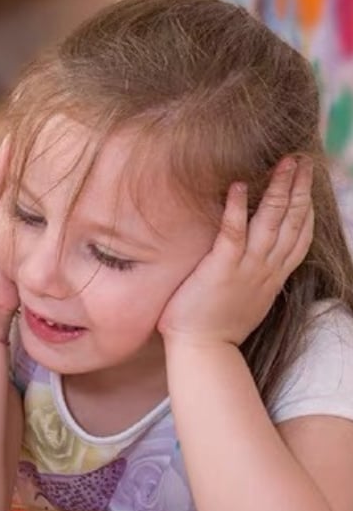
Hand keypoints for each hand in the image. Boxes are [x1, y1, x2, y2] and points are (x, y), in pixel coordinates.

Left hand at [159, 157, 313, 346]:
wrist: (203, 351)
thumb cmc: (217, 327)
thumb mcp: (247, 300)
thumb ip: (255, 279)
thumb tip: (255, 267)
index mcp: (273, 276)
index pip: (299, 236)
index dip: (307, 207)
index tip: (309, 183)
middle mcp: (266, 269)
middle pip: (292, 221)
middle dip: (300, 188)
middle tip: (303, 159)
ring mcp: (246, 269)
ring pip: (271, 222)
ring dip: (279, 189)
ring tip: (285, 162)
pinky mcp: (221, 270)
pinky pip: (232, 234)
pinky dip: (236, 209)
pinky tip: (238, 186)